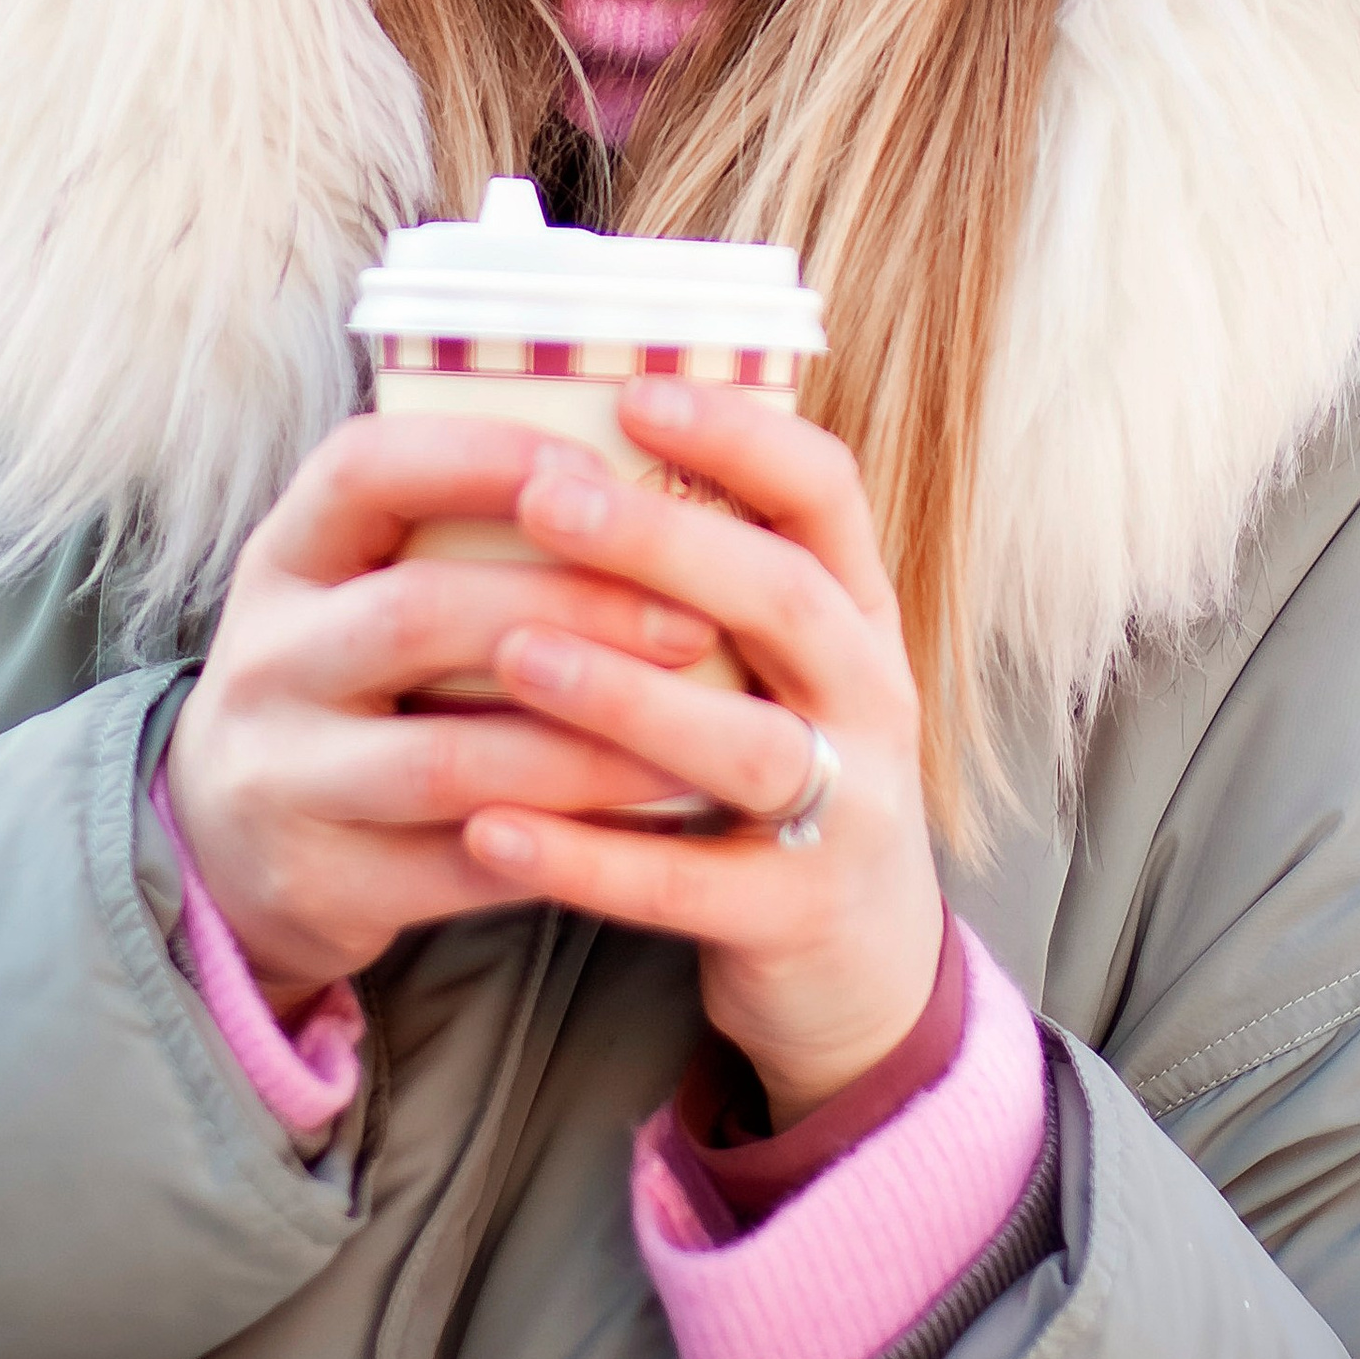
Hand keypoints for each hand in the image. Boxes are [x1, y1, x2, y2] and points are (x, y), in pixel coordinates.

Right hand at [163, 416, 718, 1016]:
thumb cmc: (349, 681)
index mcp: (284, 558)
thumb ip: (458, 533)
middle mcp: (266, 659)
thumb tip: (641, 474)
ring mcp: (281, 777)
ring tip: (698, 738)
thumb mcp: (357, 587)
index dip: (483, 457)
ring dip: (590, 748)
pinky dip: (566, 846)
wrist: (233, 843)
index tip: (602, 470)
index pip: (362, 469)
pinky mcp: (320, 880)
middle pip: (419, 615)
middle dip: (572, 610)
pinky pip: (463, 866)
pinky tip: (650, 824)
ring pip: (452, 759)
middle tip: (692, 622)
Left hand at [464, 383, 944, 1128]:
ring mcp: (849, 811)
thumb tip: (562, 443)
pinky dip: (587, 859)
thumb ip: (705, 575)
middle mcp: (870, 697)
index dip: (740, 434)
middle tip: (547, 498)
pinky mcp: (796, 917)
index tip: (635, 391)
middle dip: (667, 543)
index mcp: (857, 614)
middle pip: (786, 600)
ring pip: (749, 744)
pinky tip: (489, 829)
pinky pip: (689, 887)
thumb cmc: (778, 770)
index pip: (826, 493)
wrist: (863, 968)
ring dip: (626, 697)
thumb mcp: (774, 662)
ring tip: (512, 655)